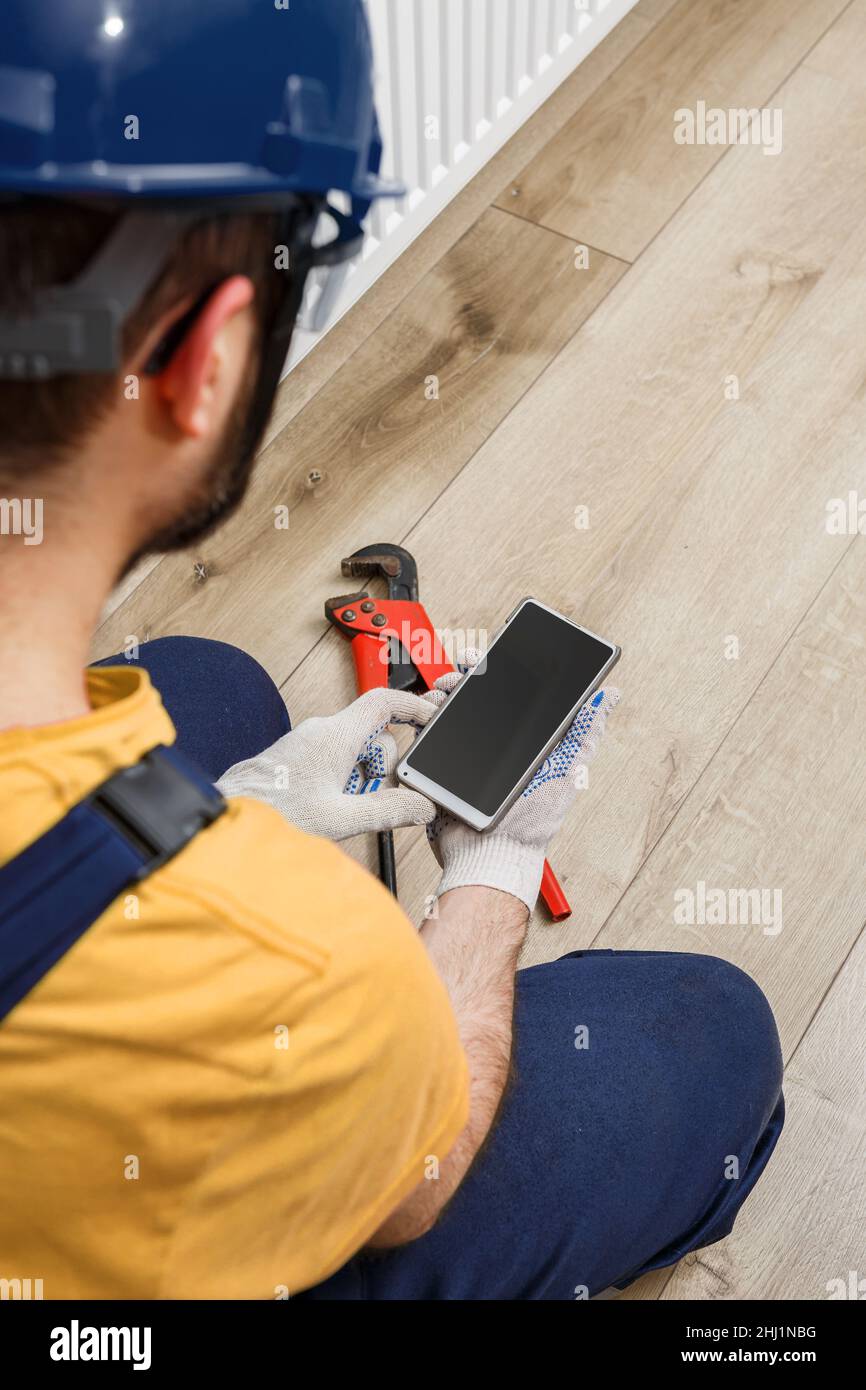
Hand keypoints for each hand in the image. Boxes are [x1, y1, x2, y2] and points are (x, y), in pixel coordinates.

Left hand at [217, 687, 436, 841]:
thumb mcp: (340, 818)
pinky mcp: (294, 757)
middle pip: (373, 736)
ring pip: (352, 752)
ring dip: (359, 780)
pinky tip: (327, 808)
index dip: (413, 708)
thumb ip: (388, 811)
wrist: (226, 817)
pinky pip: (331, 761)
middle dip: (382, 768)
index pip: (384, 702)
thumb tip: (421, 806)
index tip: (431, 721)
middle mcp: (319, 731)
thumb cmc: (271, 815)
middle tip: (373, 798)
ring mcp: (305, 743)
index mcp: (335, 736)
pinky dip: (340, 782)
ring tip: (341, 809)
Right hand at [423, 651, 620, 910]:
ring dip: (443, 695)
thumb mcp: (569, 772)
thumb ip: (586, 735)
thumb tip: (610, 696)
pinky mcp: (439, 770)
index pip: (509, 695)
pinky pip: (427, 739)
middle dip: (466, 677)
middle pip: (474, 698)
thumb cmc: (533, 824)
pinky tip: (429, 712)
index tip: (491, 656)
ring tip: (446, 692)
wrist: (492, 855)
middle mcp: (492, 746)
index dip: (498, 672)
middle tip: (463, 670)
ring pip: (448, 712)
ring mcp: (463, 757)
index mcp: (522, 743)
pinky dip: (424, 721)